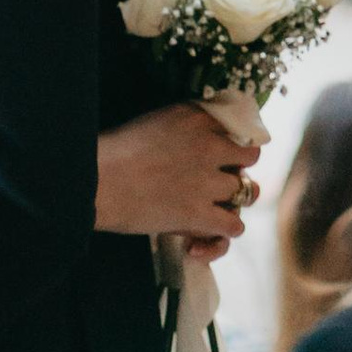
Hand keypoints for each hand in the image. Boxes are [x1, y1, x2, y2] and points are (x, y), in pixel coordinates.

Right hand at [95, 100, 258, 243]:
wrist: (100, 179)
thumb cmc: (118, 149)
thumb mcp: (157, 120)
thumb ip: (187, 125)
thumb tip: (204, 138)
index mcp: (196, 117)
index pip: (238, 124)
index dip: (234, 139)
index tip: (228, 149)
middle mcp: (210, 146)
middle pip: (251, 157)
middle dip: (240, 167)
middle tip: (224, 177)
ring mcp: (208, 181)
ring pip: (248, 191)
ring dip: (236, 200)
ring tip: (220, 205)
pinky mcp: (201, 215)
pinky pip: (235, 226)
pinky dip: (224, 233)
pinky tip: (208, 233)